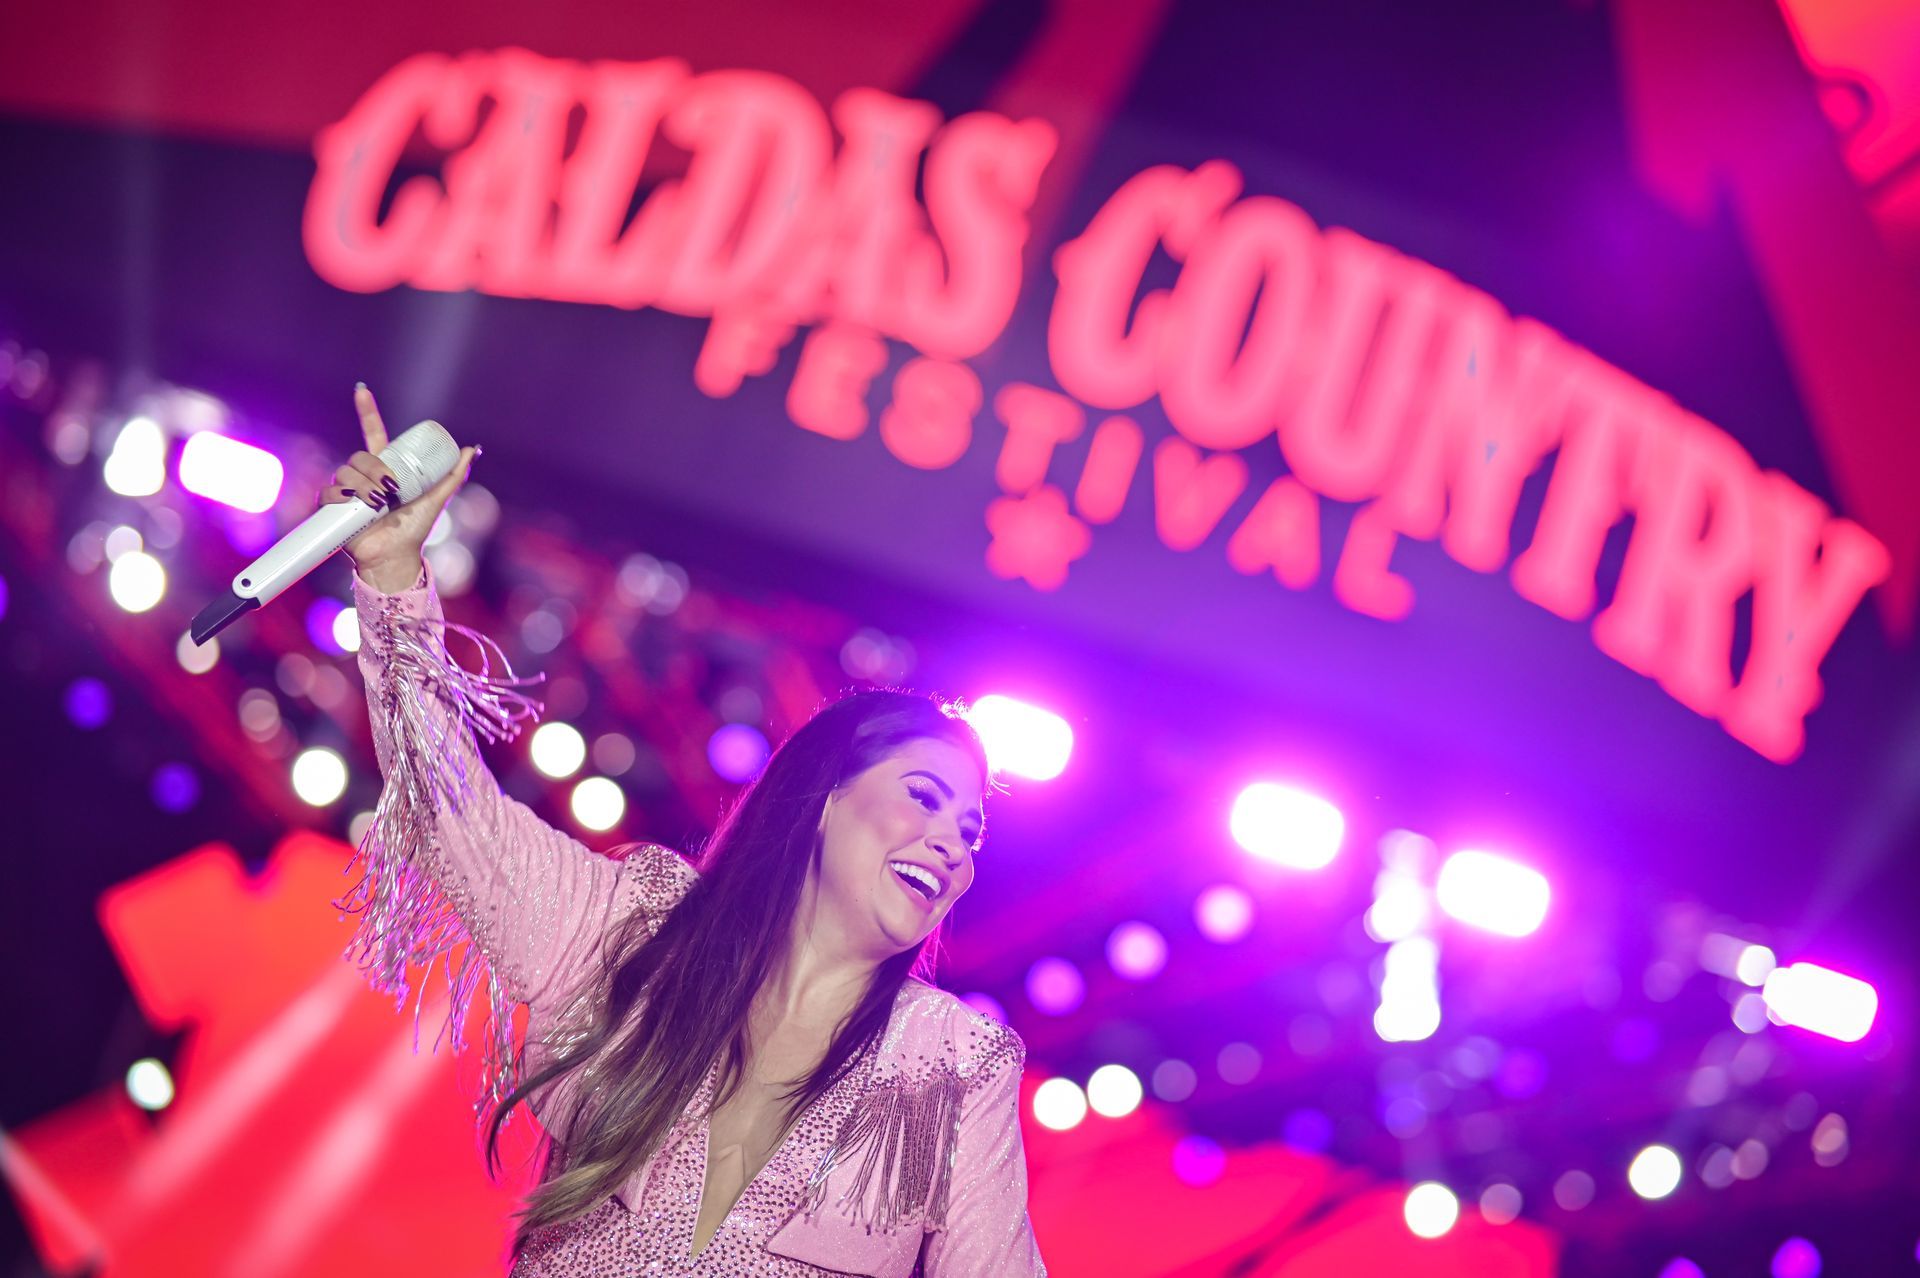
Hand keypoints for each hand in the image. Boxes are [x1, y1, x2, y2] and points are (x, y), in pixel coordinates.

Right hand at [320, 383, 477, 590]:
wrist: (395, 557)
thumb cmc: (414, 530)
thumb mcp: (436, 499)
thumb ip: (452, 475)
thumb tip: (471, 450)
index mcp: (384, 468)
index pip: (373, 433)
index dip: (367, 411)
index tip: (362, 390)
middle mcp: (363, 476)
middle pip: (359, 456)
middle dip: (375, 470)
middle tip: (390, 490)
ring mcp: (346, 490)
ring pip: (344, 472)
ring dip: (362, 486)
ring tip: (378, 503)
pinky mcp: (332, 508)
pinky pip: (328, 493)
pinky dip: (340, 497)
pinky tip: (354, 505)